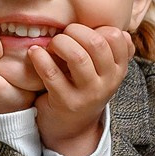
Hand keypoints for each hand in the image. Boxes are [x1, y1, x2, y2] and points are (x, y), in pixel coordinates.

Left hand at [29, 23, 131, 155]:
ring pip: (77, 56)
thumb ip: (111, 50)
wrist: (72, 128)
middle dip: (75, 31)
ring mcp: (87, 94)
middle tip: (64, 35)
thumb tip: (120, 31)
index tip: (82, 32)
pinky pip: (52, 73)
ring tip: (52, 45)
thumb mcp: (103, 72)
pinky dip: (40, 58)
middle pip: (96, 43)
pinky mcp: (65, 102)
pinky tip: (34, 52)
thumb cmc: (84, 88)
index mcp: (118, 70)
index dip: (96, 27)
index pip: (116, 37)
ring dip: (60, 43)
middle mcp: (108, 82)